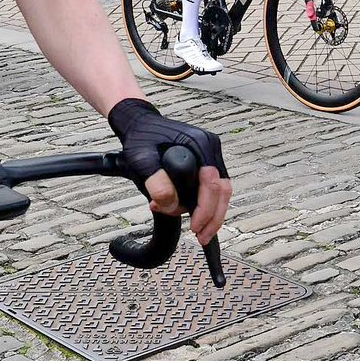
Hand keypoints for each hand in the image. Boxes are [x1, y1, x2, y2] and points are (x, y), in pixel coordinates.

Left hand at [108, 98, 231, 244]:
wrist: (137, 124)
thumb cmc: (140, 137)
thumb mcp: (141, 159)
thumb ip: (156, 181)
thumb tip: (171, 205)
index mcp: (200, 144)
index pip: (213, 184)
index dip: (205, 210)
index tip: (195, 227)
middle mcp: (210, 147)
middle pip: (222, 190)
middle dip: (212, 217)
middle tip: (201, 236)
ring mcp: (209, 154)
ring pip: (218, 191)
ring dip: (207, 212)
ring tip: (191, 226)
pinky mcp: (204, 161)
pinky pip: (209, 187)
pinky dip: (199, 202)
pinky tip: (181, 209)